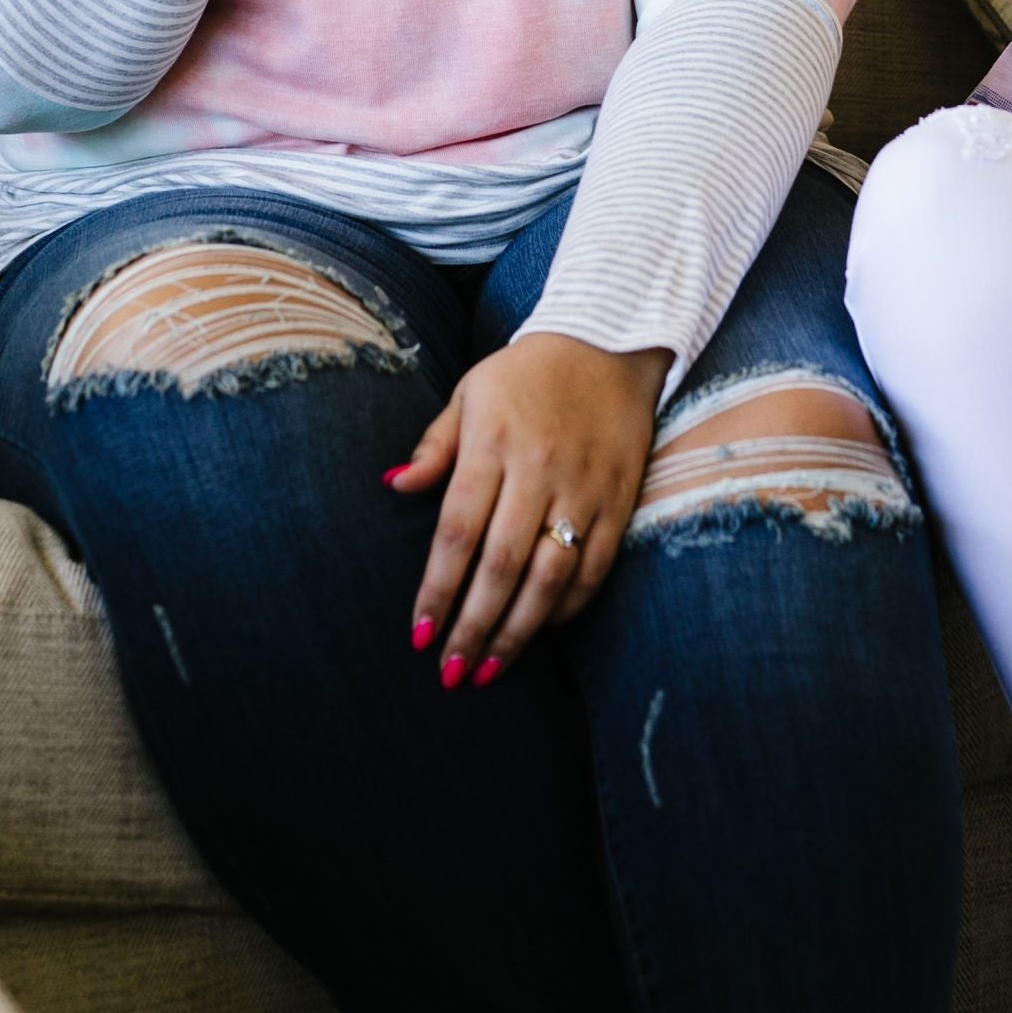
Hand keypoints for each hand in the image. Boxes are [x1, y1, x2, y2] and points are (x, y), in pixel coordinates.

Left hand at [387, 334, 668, 685]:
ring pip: (550, 577)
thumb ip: (435, 446)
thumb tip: (392, 486)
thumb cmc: (526, 373)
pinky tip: (541, 631)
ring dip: (517, 632)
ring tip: (489, 670)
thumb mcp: (470, 392)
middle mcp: (539, 469)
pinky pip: (595, 568)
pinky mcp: (619, 499)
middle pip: (501, 566)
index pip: (458, 531)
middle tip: (449, 673)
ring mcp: (584, 487)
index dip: (437, 589)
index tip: (419, 634)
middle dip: (472, 627)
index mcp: (493, 442)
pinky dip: (568, 607)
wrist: (608, 339)